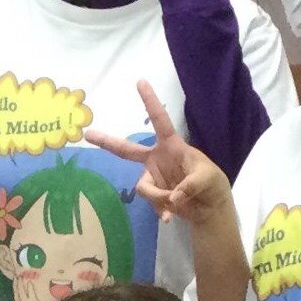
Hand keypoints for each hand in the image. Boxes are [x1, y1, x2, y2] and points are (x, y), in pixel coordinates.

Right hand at [85, 79, 229, 227]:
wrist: (209, 210)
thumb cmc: (212, 185)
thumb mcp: (207, 179)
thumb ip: (190, 185)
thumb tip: (173, 197)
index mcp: (172, 146)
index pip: (160, 120)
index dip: (150, 101)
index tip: (140, 82)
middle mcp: (157, 159)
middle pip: (126, 150)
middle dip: (107, 142)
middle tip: (88, 134)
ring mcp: (153, 178)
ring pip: (143, 187)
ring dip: (158, 197)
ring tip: (175, 203)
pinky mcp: (153, 196)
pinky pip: (149, 203)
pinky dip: (160, 211)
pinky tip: (170, 217)